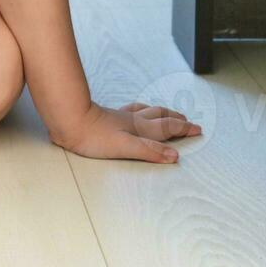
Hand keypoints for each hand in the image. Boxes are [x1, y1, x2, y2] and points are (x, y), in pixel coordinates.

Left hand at [49, 100, 202, 163]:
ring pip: (146, 111)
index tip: (197, 129)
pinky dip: (140, 110)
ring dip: (160, 112)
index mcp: (140, 128)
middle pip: (160, 117)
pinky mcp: (107, 116)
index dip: (183, 129)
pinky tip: (133, 111)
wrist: (68, 120)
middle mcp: (132, 120)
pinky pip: (130, 110)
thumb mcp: (125, 148)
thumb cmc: (93, 137)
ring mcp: (120, 117)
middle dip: (175, 119)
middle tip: (187, 120)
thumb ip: (150, 151)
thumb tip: (175, 156)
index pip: (167, 128)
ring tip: (166, 112)